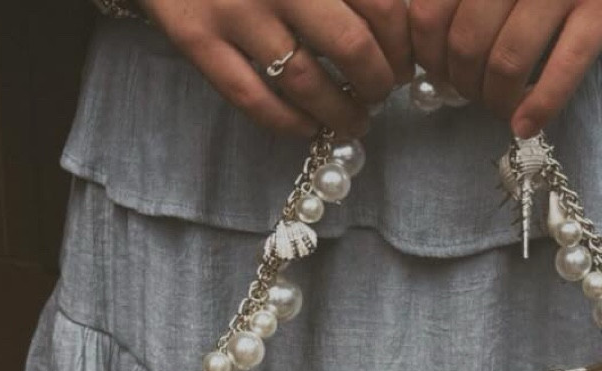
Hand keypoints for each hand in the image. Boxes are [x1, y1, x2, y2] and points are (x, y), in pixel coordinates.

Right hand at [142, 0, 411, 136]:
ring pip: (305, 82)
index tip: (404, 60)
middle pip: (352, 47)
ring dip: (340, 112)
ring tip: (355, 119)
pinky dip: (289, 123)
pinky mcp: (196, 39)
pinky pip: (252, 99)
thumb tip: (394, 11)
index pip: (382, 5)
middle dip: (378, 82)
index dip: (401, 43)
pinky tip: (308, 127)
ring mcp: (234, 11)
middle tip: (382, 92)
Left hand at [407, 0, 601, 135]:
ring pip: (508, 61)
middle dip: (464, 84)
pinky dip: (542, 105)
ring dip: (497, 100)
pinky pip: (567, 66)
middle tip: (475, 92)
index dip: (428, 56)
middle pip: (466, 44)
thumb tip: (428, 41)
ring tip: (502, 107)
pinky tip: (526, 125)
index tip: (440, 69)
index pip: (428, 15)